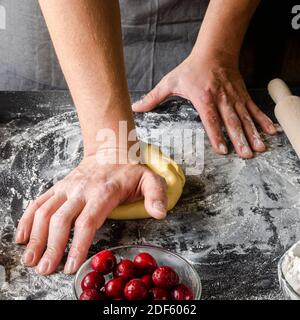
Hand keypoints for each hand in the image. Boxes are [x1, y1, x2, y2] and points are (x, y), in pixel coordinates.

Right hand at [15, 154, 166, 274]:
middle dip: (52, 246)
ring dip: (36, 236)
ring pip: (45, 212)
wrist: (111, 150)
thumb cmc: (130, 170)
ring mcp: (67, 188)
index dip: (78, 244)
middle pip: (62, 220)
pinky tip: (23, 237)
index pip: (87, 221)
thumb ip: (156, 195)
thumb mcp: (150, 179)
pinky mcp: (59, 187)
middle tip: (46, 270)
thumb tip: (159, 214)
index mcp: (104, 192)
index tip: (71, 265)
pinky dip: (27, 219)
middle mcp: (81, 190)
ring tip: (31, 259)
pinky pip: (39, 201)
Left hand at [132, 55, 277, 158]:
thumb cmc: (191, 68)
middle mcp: (221, 99)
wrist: (214, 51)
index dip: (217, 135)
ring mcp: (234, 97)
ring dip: (253, 134)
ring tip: (259, 149)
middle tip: (246, 155)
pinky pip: (253, 109)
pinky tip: (270, 132)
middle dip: (240, 139)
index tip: (223, 150)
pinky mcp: (242, 95)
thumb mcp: (170, 81)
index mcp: (203, 98)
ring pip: (245, 118)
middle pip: (231, 122)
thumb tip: (135, 108)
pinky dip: (262, 121)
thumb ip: (153, 97)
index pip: (211, 119)